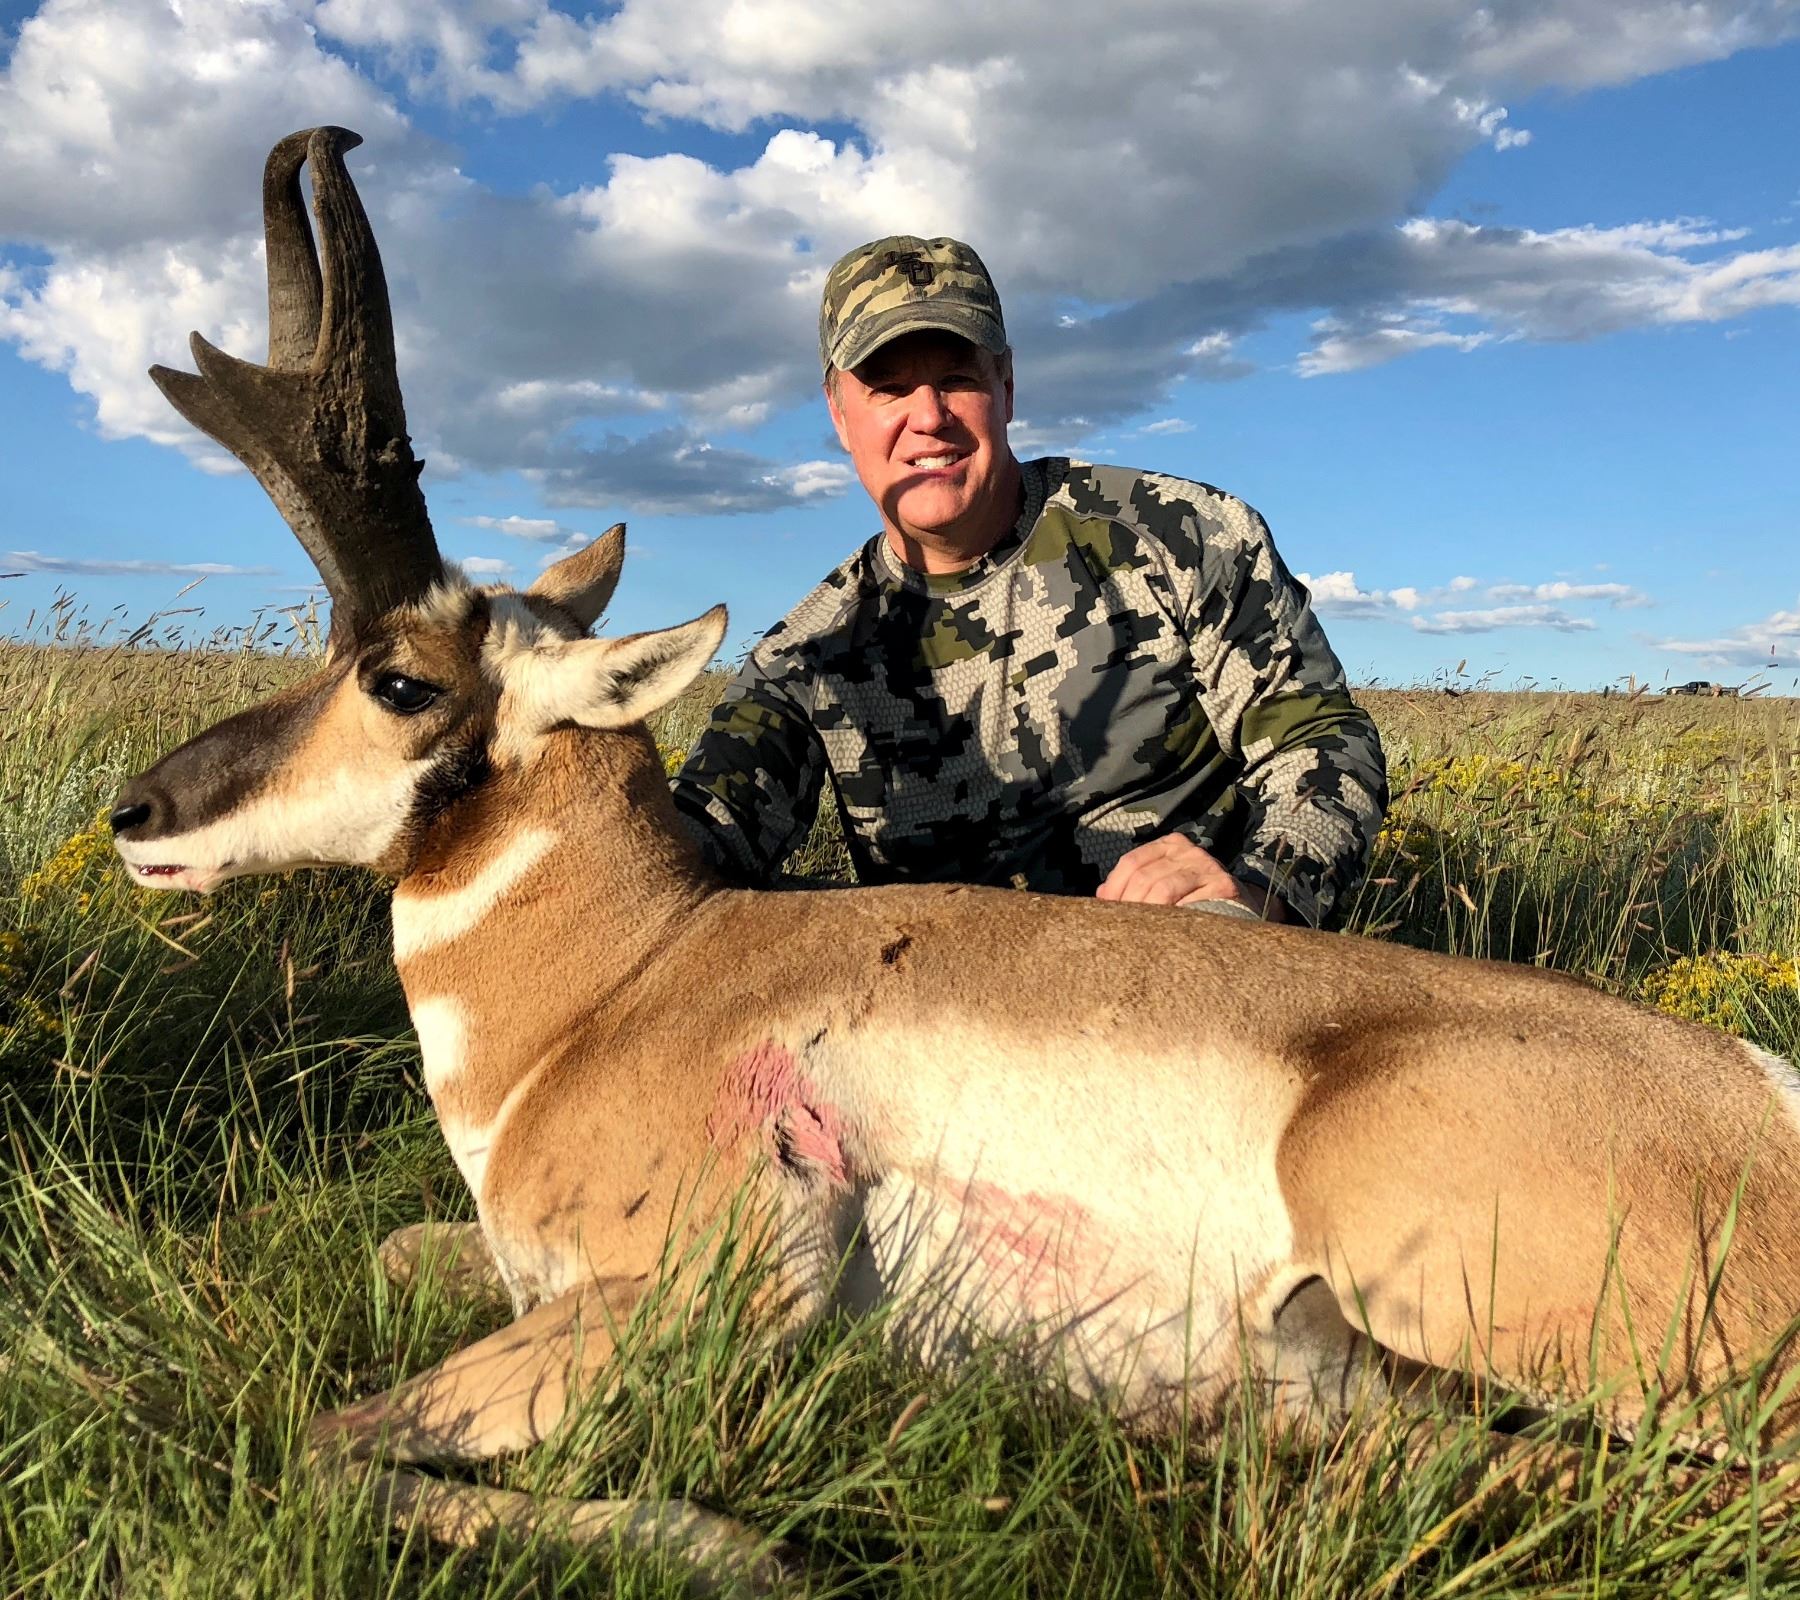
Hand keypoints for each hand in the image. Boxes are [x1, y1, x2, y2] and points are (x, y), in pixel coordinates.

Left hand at [1095, 834, 1286, 920]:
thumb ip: (1135, 884)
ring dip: (1148, 914)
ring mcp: (1207, 866)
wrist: (1241, 906)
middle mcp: (1188, 851)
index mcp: (1169, 845)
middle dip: (1129, 904)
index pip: (1132, 861)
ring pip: (1163, 888)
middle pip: (1144, 876)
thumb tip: (1100, 898)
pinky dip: (1174, 920)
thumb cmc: (1193, 897)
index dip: (1115, 887)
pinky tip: (1167, 934)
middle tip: (1123, 929)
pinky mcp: (1223, 886)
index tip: (1107, 909)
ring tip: (1141, 934)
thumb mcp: (1164, 882)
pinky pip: (1189, 904)